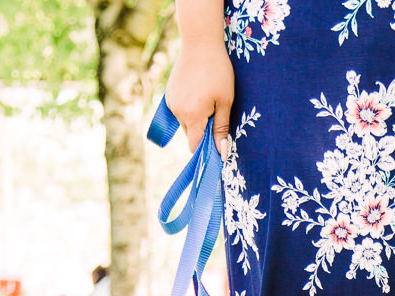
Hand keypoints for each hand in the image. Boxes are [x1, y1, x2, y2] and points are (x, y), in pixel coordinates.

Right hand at [165, 36, 234, 155]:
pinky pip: (179, 110)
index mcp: (192, 115)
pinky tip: (198, 92)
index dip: (205, 150)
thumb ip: (221, 129)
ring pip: (185, 122)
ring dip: (196, 118)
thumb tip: (221, 154)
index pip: (194, 146)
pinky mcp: (168, 94)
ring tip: (207, 98)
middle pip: (190, 133)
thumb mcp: (225, 101)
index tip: (216, 147)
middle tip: (216, 111)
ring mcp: (171, 102)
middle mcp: (178, 111)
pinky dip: (189, 108)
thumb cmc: (218, 72)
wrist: (200, 43)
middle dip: (203, 130)